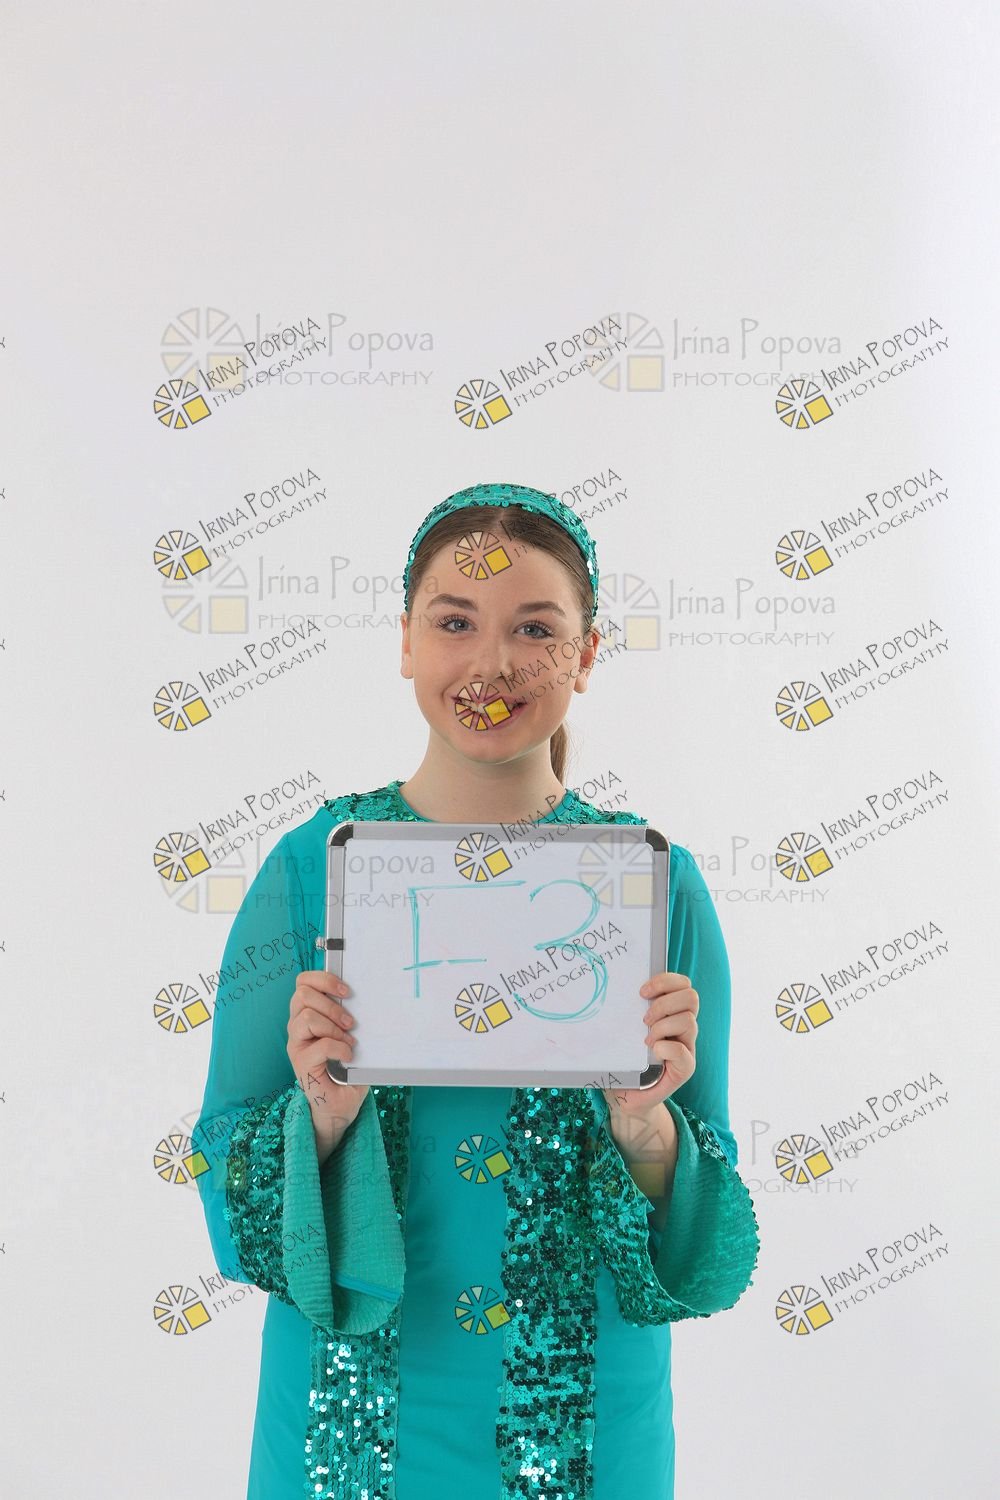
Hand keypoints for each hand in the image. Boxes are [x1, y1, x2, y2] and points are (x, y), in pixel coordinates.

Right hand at [286, 969, 368, 1133]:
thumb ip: (349, 1018)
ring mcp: (297, 1045)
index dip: (323, 979)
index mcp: (307, 1014)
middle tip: (350, 1021)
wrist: (339, 1106)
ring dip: (333, 1025)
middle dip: (331, 1003)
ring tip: (348, 1039)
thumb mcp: (349, 1037)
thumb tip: (370, 1000)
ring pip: (306, 1016)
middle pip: (302, 994)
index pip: (303, 982)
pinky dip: (339, 1047)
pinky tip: (348, 1057)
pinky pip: (320, 1044)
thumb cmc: (346, 1069)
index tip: (347, 991)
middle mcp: (297, 1027)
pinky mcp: (301, 1063)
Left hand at [602, 971, 697, 1117]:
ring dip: (663, 1027)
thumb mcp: (624, 1031)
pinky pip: (683, 1053)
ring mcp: (687, 1047)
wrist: (629, 1095)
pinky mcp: (685, 1068)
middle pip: (691, 997)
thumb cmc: (625, 1059)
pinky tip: (653, 1054)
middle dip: (664, 1003)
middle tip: (644, 1019)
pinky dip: (666, 1049)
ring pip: (689, 1021)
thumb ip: (625, 1011)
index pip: (683, 984)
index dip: (665, 981)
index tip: (641, 991)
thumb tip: (606, 991)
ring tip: (646, 1040)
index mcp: (672, 1012)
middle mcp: (684, 1027)